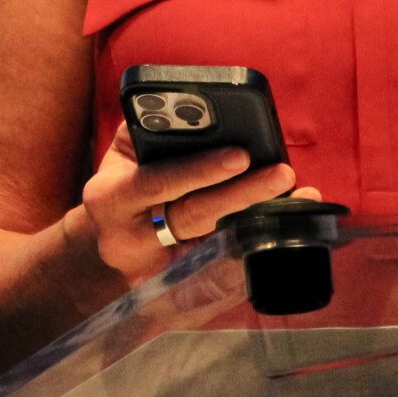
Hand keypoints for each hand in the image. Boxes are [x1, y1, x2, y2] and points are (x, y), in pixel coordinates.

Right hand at [74, 128, 312, 287]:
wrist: (100, 251)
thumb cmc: (120, 190)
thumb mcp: (119, 159)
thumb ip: (146, 130)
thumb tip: (190, 105)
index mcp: (111, 197)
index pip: (160, 181)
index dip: (201, 169)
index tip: (241, 153)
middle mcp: (129, 238)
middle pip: (194, 217)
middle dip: (243, 194)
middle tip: (283, 174)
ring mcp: (155, 271)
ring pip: (215, 246)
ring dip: (259, 221)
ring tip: (297, 199)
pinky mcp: (179, 292)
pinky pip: (225, 270)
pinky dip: (256, 249)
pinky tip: (285, 233)